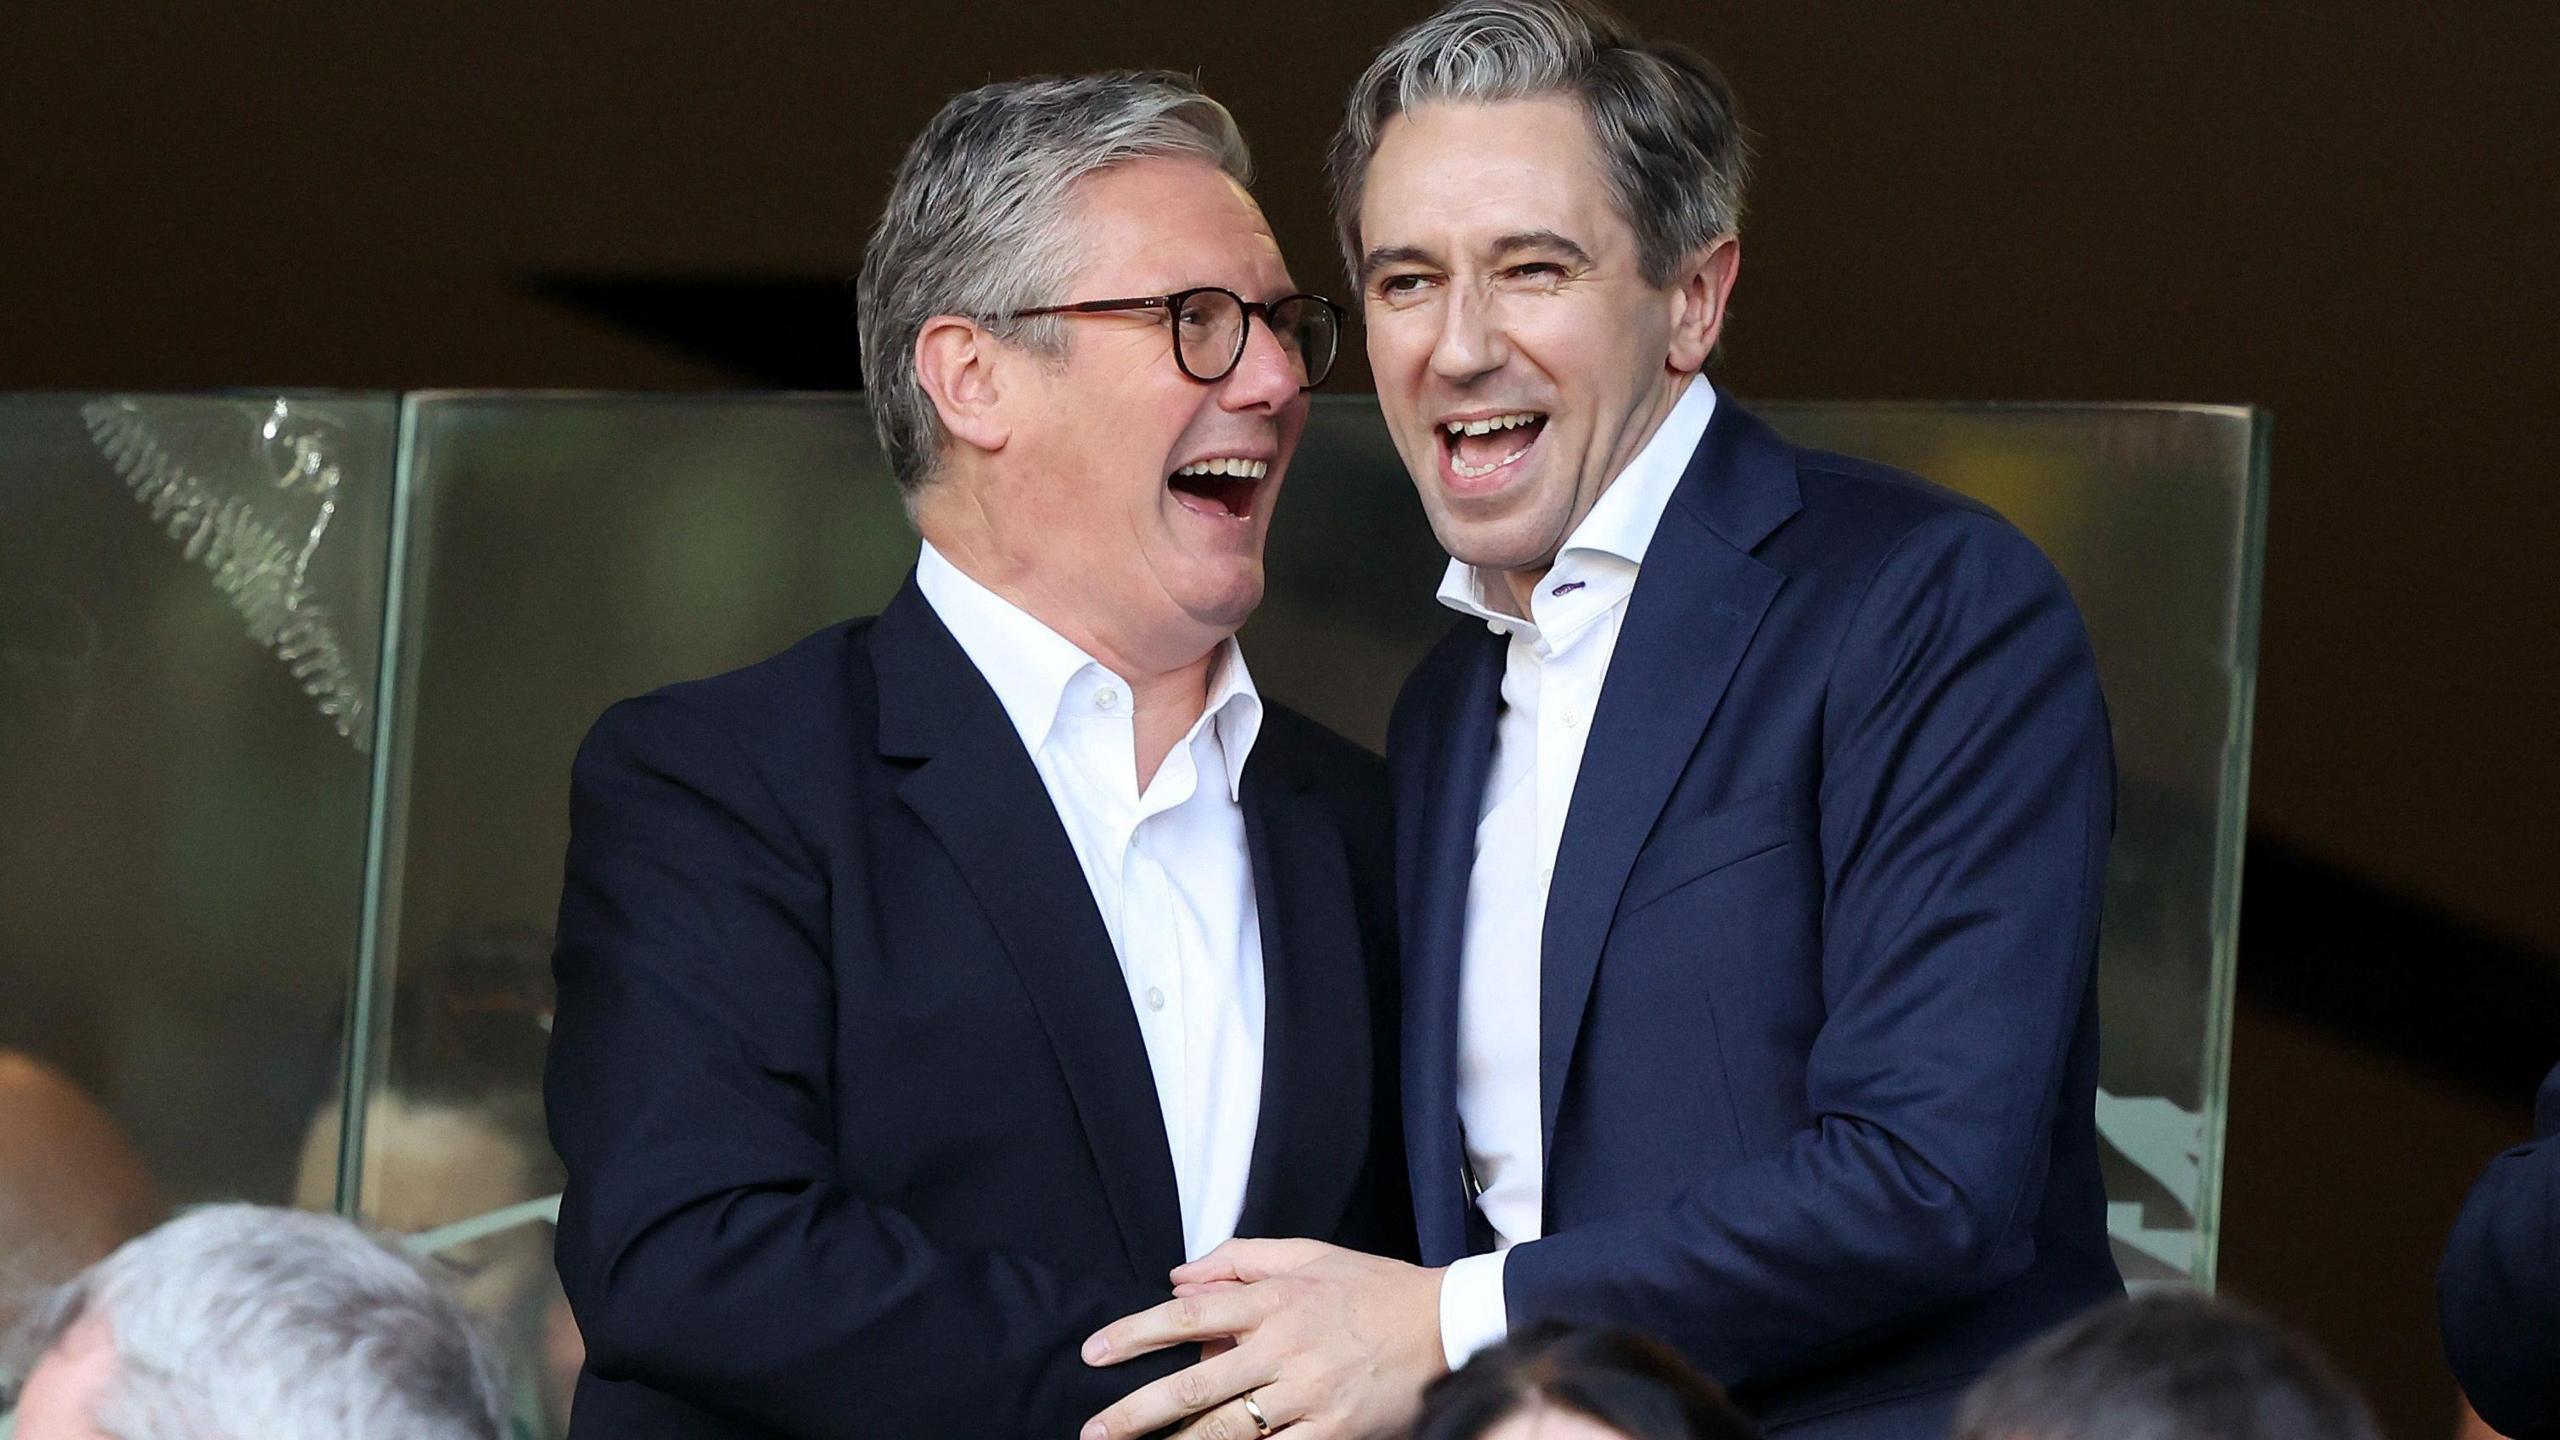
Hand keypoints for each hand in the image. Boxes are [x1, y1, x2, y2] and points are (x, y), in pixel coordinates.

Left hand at [1080, 1239, 1445, 1439]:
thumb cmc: (1372, 1289)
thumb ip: (1241, 1259)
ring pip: (1226, 1429)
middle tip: (1094, 1430)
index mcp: (1275, 1300)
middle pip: (1195, 1382)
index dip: (1135, 1333)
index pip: (1189, 1314)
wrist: (1445, 1325)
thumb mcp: (1308, 1255)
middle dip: (1136, 1411)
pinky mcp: (1334, 1431)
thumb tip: (1178, 1274)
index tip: (1094, 1353)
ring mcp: (1309, 1393)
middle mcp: (1285, 1346)